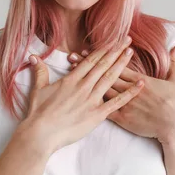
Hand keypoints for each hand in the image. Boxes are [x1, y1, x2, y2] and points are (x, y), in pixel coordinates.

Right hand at [21, 36, 144, 153]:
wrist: (41, 133)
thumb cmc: (38, 113)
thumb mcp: (38, 88)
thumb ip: (40, 71)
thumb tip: (34, 56)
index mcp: (72, 79)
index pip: (91, 60)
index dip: (103, 49)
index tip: (112, 40)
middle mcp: (84, 86)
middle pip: (103, 65)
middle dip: (116, 51)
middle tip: (128, 40)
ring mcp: (92, 100)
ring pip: (110, 78)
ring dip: (122, 65)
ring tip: (131, 53)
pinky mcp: (97, 114)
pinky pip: (117, 102)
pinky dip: (129, 93)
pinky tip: (140, 85)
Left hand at [67, 43, 174, 145]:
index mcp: (140, 79)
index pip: (117, 64)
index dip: (103, 57)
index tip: (89, 50)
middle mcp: (130, 89)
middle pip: (105, 74)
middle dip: (88, 65)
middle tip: (74, 56)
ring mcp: (126, 104)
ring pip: (102, 90)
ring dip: (87, 82)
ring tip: (72, 74)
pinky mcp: (124, 118)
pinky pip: (106, 110)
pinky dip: (93, 104)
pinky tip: (80, 100)